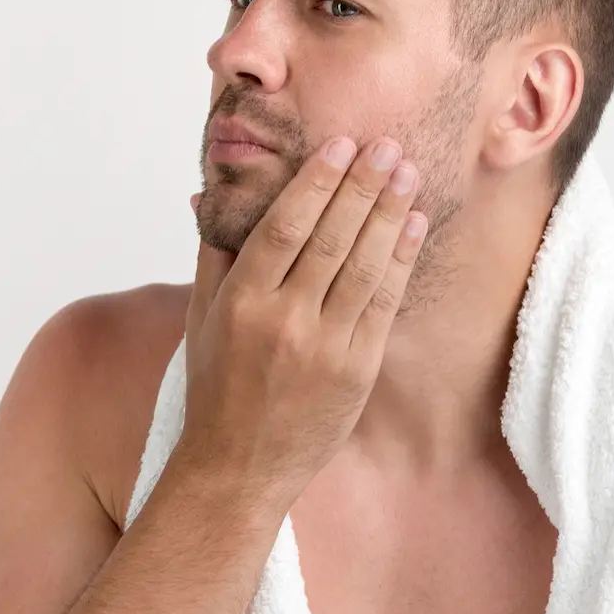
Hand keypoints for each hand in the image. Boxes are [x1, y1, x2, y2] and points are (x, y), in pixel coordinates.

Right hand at [178, 135, 428, 495]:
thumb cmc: (215, 389)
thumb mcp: (200, 319)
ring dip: (390, 215)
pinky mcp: (356, 371)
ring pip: (364, 267)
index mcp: (241, 302)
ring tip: (408, 174)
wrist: (238, 467)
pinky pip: (383, 305)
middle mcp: (283, 321)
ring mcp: (324, 348)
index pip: (285, 227)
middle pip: (331, 239)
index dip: (316, 183)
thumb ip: (213, 255)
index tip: (340, 146)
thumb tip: (210, 194)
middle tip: (388, 146)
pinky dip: (400, 262)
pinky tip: (412, 227)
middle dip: (363, 187)